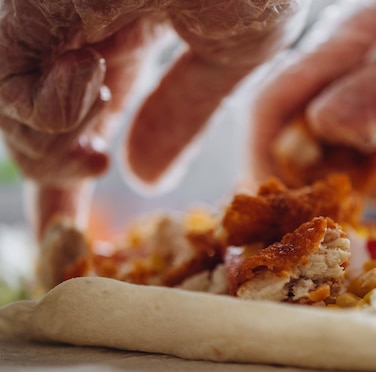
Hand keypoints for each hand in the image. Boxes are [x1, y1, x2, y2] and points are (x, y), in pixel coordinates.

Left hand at [0, 0, 306, 235]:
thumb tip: (145, 176)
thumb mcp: (233, 54)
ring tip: (98, 128)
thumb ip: (184, 114)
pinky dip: (43, 106)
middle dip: (52, 174)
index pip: (87, 112)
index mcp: (129, 33)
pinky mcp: (35, 7)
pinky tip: (89, 79)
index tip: (75, 226)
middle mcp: (85, 28)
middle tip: (84, 189)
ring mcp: (57, 18)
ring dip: (52, 142)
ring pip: (14, 111)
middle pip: (39, 120)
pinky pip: (7, 80)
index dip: (72, 171)